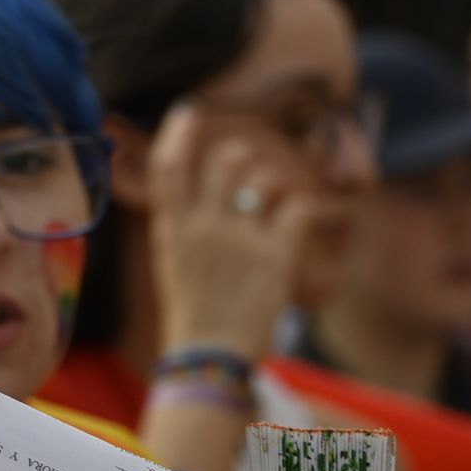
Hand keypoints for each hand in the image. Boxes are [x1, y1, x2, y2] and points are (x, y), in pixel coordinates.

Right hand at [147, 104, 314, 360]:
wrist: (209, 358)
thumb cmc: (192, 313)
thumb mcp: (173, 263)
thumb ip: (185, 225)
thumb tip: (204, 194)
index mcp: (171, 230)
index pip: (169, 168)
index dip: (179, 134)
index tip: (190, 111)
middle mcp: (203, 227)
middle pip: (226, 163)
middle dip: (243, 155)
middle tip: (250, 163)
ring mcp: (239, 240)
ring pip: (264, 179)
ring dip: (273, 181)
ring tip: (274, 200)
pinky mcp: (275, 257)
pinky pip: (297, 209)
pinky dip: (301, 211)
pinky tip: (296, 224)